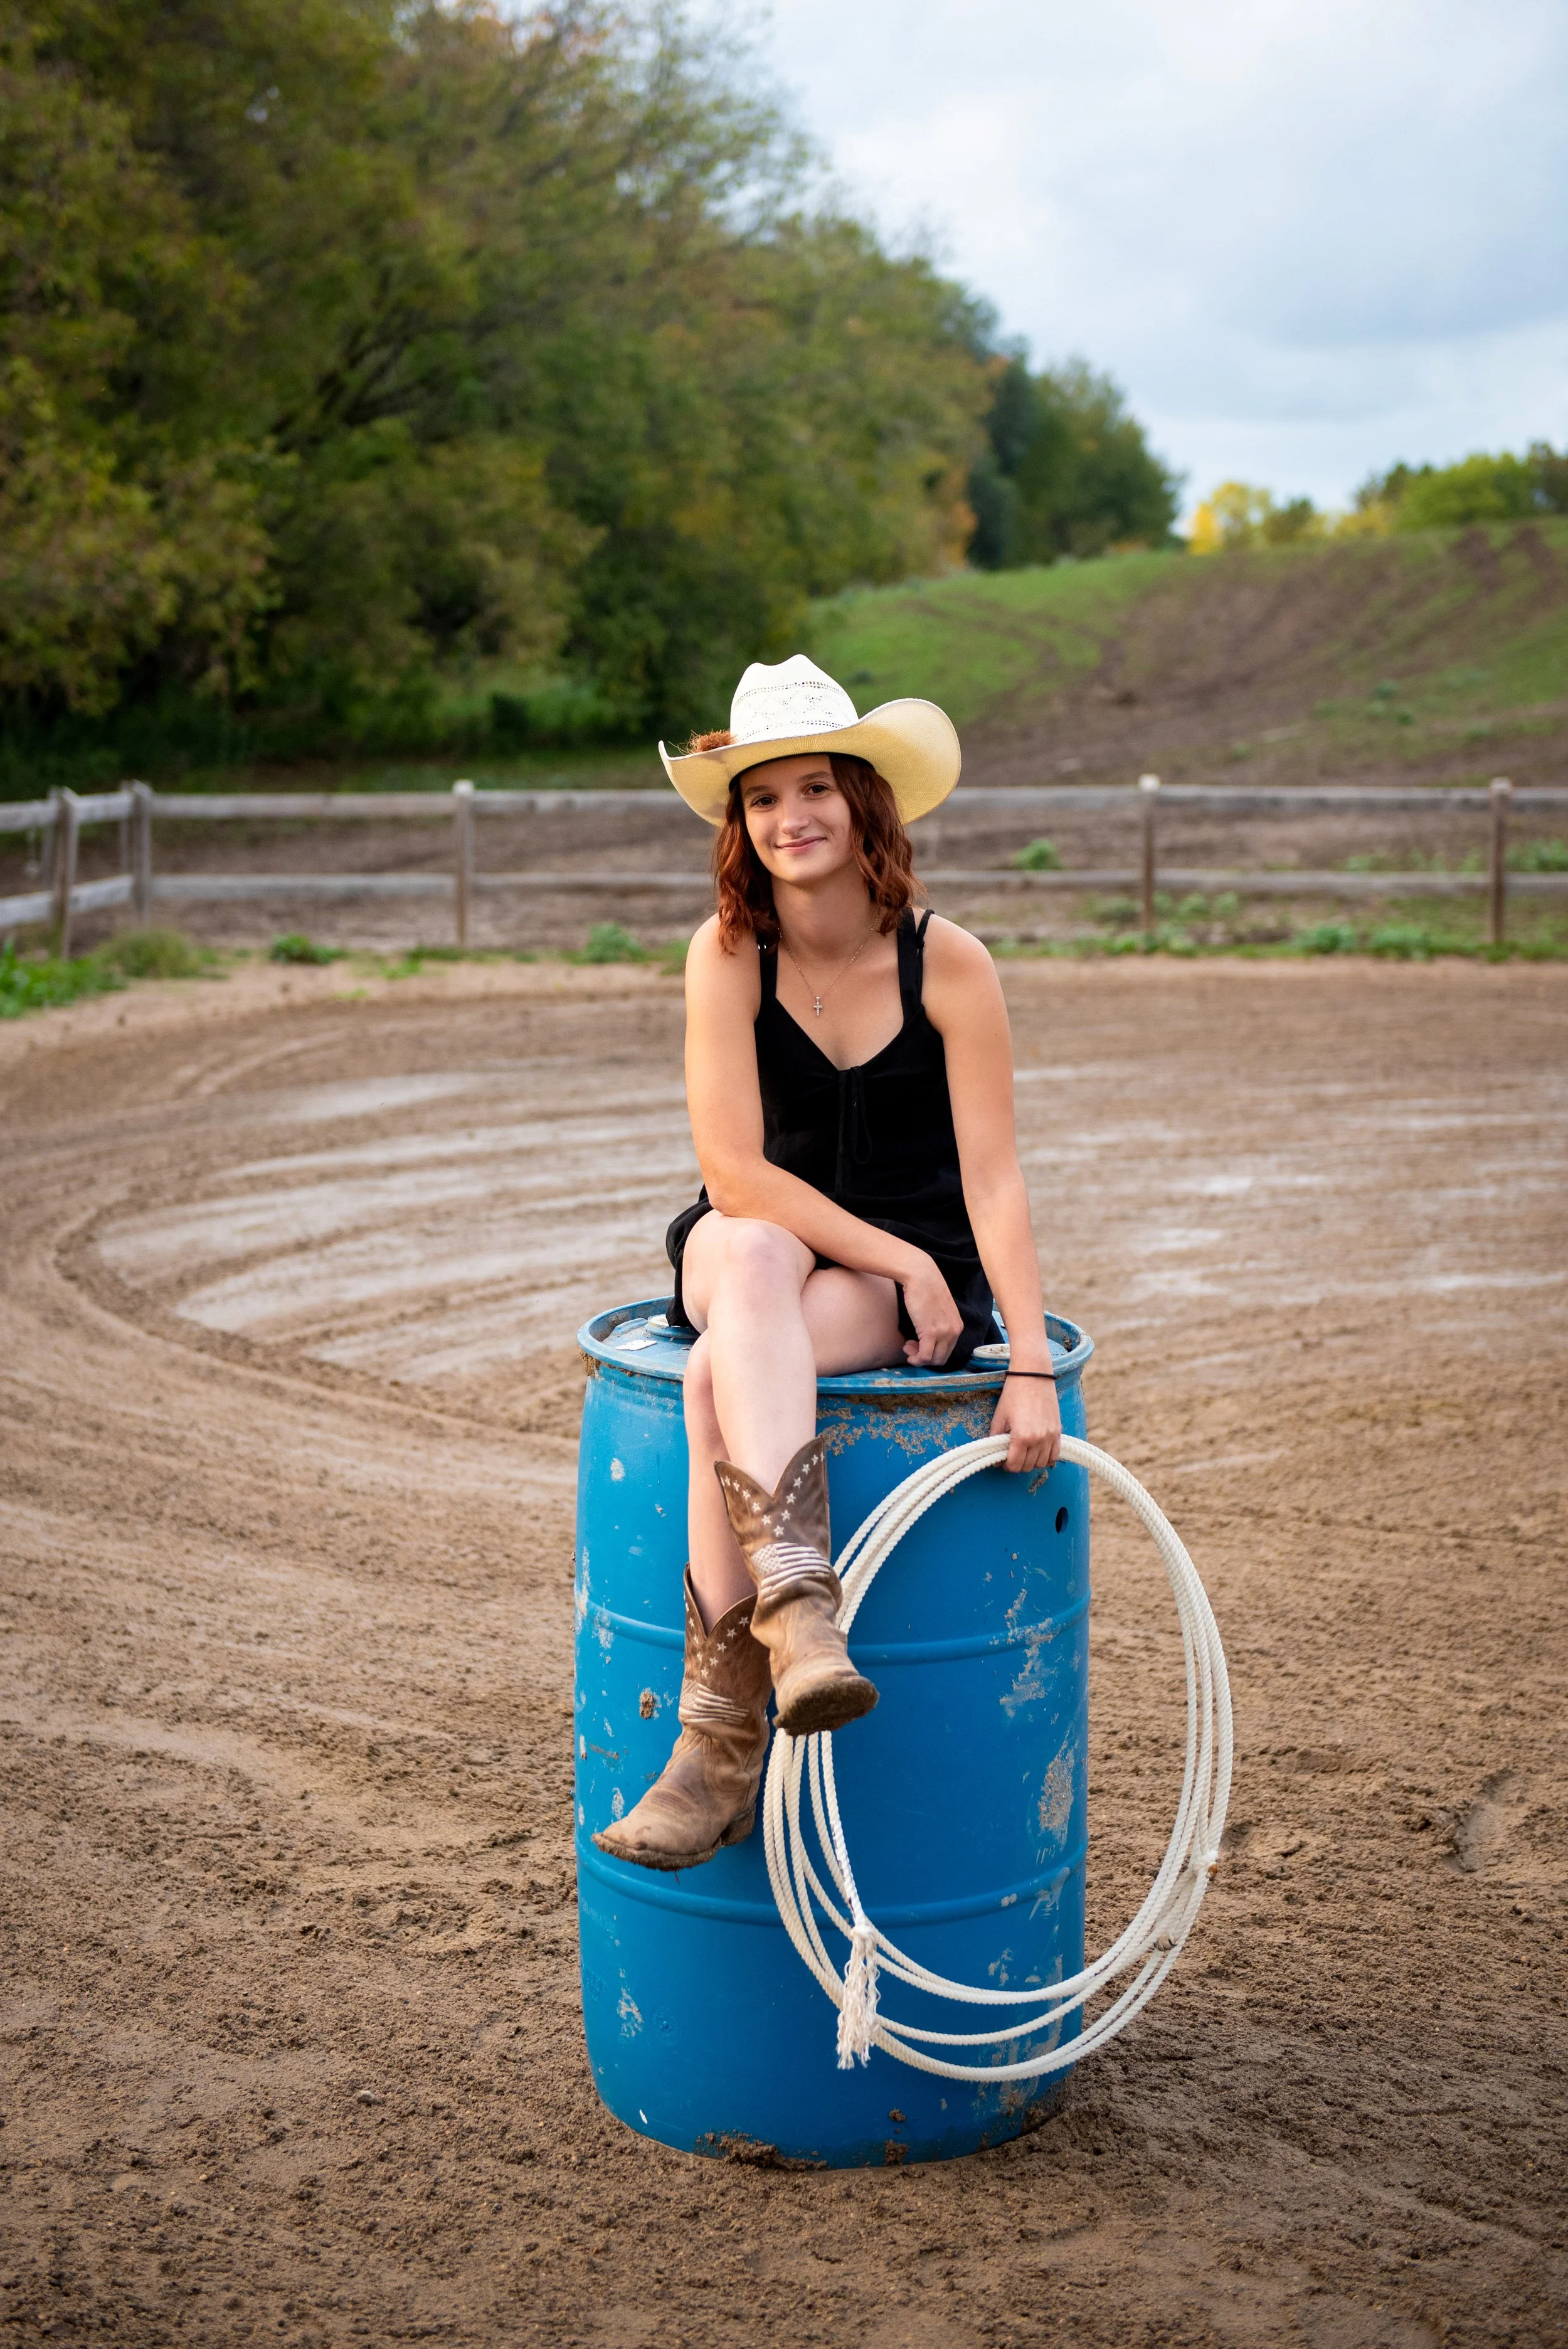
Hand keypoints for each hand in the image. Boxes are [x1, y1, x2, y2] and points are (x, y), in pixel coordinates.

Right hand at [900, 1252, 964, 1366]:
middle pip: (941, 1358)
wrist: (921, 1275)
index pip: (948, 1351)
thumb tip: (928, 1336)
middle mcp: (954, 1331)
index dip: (932, 1352)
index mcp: (957, 1325)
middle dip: (925, 1357)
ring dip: (919, 1358)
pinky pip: (925, 1356)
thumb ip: (939, 1323)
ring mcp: (944, 1332)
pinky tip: (907, 1347)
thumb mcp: (938, 1309)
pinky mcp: (931, 1332)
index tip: (919, 1344)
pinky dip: (916, 1358)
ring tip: (908, 1346)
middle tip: (911, 1346)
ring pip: (933, 1360)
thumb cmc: (926, 1288)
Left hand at [991, 1371, 1060, 1474]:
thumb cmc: (1013, 1393)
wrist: (1033, 1375)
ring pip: (1041, 1464)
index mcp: (1021, 1437)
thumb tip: (993, 1455)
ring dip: (1031, 1462)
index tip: (1001, 1460)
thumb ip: (995, 1439)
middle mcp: (1038, 1440)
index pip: (1014, 1465)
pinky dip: (1046, 1458)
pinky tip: (1037, 1452)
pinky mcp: (1058, 1431)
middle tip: (1011, 1454)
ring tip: (1023, 1452)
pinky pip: (1054, 1456)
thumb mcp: (999, 1416)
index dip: (1006, 1466)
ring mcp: (1050, 1436)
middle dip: (1017, 1464)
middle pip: (1027, 1467)